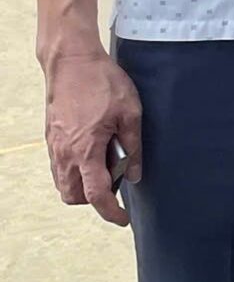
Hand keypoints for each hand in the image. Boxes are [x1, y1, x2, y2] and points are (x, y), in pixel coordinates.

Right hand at [43, 48, 141, 225]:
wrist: (72, 62)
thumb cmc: (103, 83)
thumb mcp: (130, 113)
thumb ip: (132, 147)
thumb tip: (135, 174)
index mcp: (86, 150)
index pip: (95, 194)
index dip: (110, 211)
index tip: (123, 219)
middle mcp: (64, 154)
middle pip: (74, 196)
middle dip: (94, 199)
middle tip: (116, 181)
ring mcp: (54, 147)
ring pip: (64, 184)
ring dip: (83, 185)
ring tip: (106, 164)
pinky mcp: (51, 138)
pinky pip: (59, 168)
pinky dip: (74, 171)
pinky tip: (93, 153)